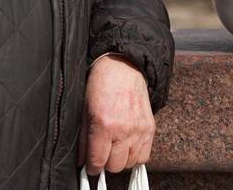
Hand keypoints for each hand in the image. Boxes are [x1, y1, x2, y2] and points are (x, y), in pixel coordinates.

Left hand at [78, 54, 154, 174]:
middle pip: (115, 167)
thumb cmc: (102, 84)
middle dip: (106, 163)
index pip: (98, 162)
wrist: (123, 66)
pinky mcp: (150, 128)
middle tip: (103, 152)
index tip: (91, 165)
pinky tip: (128, 146)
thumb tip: (82, 160)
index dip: (92, 167)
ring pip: (130, 164)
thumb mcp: (85, 110)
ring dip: (121, 159)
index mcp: (103, 124)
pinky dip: (135, 155)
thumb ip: (84, 138)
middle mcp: (123, 130)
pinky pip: (144, 156)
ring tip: (116, 148)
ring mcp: (139, 130)